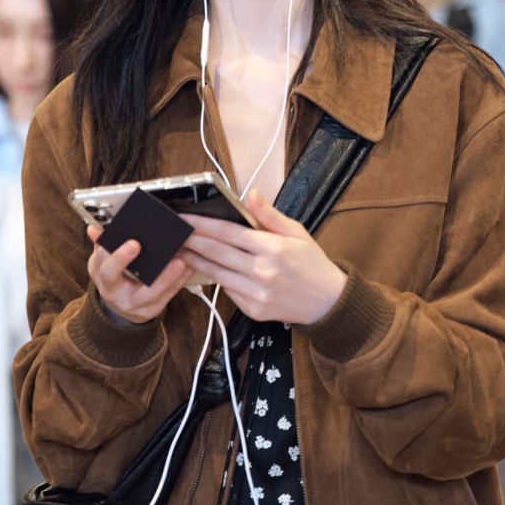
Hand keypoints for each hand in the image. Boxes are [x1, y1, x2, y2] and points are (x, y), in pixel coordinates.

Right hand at [86, 225, 193, 324]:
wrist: (120, 306)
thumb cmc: (114, 278)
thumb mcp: (103, 262)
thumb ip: (102, 244)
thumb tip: (94, 229)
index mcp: (104, 278)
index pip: (107, 268)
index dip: (118, 257)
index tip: (133, 243)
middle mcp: (116, 294)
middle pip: (129, 285)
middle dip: (142, 268)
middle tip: (153, 250)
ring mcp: (134, 305)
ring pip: (151, 294)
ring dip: (167, 277)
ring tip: (180, 261)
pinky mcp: (151, 309)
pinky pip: (167, 296)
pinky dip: (179, 281)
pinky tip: (188, 268)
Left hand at [178, 188, 346, 325]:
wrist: (328, 302)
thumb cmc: (312, 264)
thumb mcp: (297, 232)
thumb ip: (269, 215)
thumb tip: (250, 194)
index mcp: (274, 249)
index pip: (230, 233)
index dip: (204, 225)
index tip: (186, 218)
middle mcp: (263, 272)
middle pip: (218, 253)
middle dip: (193, 240)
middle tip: (176, 232)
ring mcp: (257, 294)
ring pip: (217, 274)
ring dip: (197, 260)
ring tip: (182, 249)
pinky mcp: (253, 310)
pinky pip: (228, 291)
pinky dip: (215, 278)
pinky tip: (205, 268)